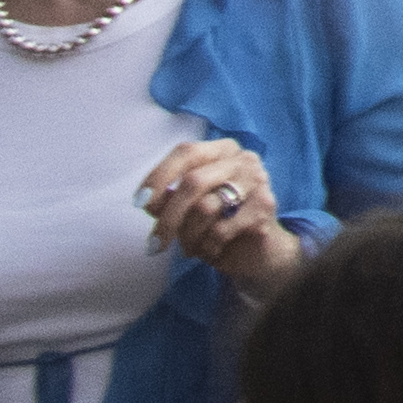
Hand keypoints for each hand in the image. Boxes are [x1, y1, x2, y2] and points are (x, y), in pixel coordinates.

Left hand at [135, 132, 307, 291]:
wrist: (256, 251)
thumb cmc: (216, 223)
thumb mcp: (187, 207)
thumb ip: (168, 198)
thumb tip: (148, 199)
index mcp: (223, 151)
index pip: (186, 152)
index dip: (158, 176)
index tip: (139, 202)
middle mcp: (243, 160)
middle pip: (193, 182)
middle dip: (168, 217)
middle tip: (154, 245)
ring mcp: (257, 182)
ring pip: (204, 208)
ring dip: (188, 236)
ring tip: (191, 247)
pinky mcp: (263, 209)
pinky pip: (219, 231)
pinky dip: (206, 248)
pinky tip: (211, 250)